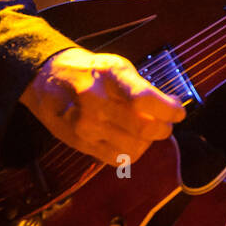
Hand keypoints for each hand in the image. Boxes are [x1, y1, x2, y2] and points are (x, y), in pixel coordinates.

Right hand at [19, 47, 184, 165]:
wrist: (46, 79)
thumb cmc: (89, 71)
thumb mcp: (116, 66)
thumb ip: (143, 88)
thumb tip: (172, 106)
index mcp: (108, 75)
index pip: (144, 99)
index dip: (169, 109)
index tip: (178, 111)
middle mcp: (95, 101)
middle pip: (143, 129)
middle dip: (164, 128)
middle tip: (166, 122)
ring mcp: (85, 126)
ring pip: (134, 148)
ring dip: (148, 141)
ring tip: (145, 129)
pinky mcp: (80, 144)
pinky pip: (117, 159)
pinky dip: (131, 151)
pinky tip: (128, 138)